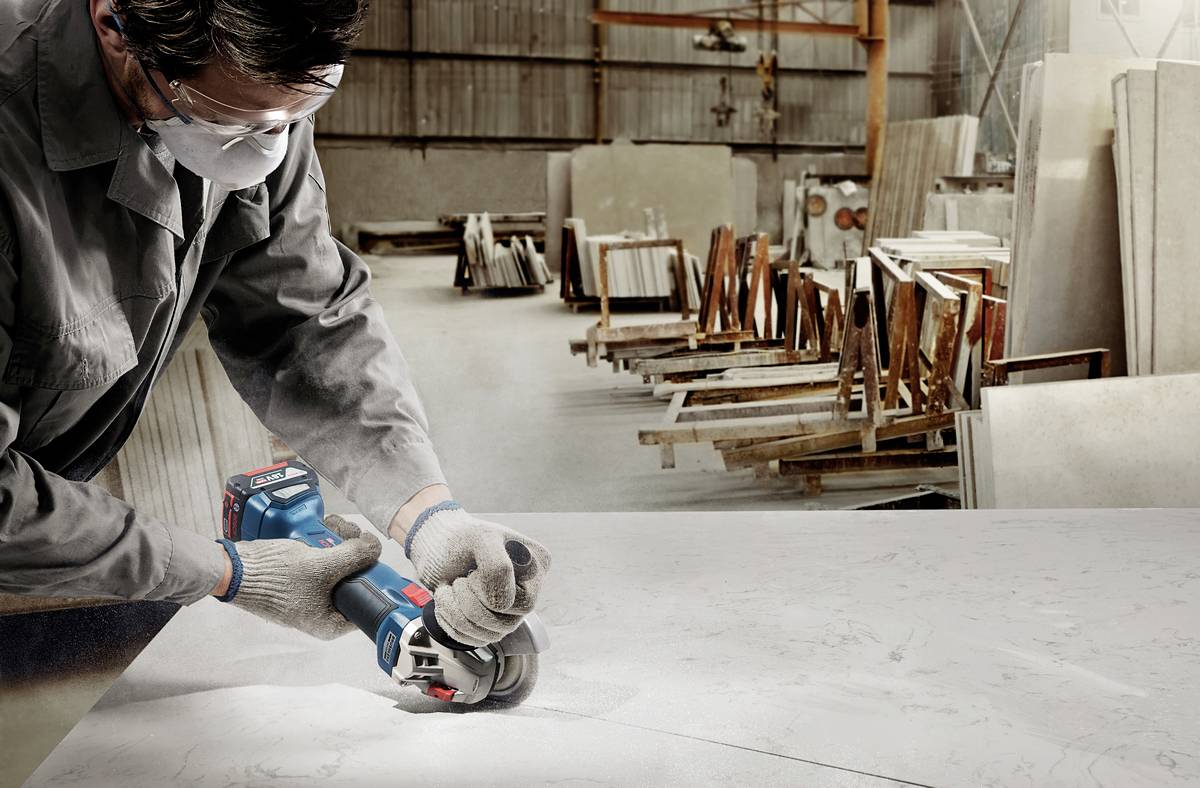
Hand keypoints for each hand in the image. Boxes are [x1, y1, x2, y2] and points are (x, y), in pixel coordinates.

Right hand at [217, 515, 380, 639]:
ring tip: (332, 528)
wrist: (235, 569)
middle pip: (357, 578)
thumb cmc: (275, 579)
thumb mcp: (322, 567)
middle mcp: (326, 611)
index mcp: (332, 623)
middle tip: (350, 536)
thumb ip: (354, 557)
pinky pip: (326, 557)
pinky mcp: (306, 576)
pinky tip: (323, 528)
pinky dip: (326, 540)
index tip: (380, 559)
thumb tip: (375, 548)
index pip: (369, 604)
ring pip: (342, 563)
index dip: (378, 581)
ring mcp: (315, 592)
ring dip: (341, 540)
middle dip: (356, 552)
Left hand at [405, 506, 550, 647]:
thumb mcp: (480, 539)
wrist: (437, 547)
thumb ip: (497, 566)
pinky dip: (452, 623)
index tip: (473, 569)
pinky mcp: (491, 623)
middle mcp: (529, 590)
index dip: (489, 590)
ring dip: (457, 614)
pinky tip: (447, 602)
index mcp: (537, 565)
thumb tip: (502, 603)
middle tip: (458, 581)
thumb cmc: (461, 538)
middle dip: (470, 605)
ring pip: (490, 635)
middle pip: (506, 624)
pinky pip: (475, 640)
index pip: (522, 602)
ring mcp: (511, 609)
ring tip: (448, 590)